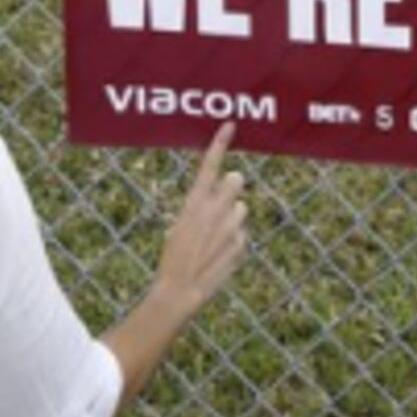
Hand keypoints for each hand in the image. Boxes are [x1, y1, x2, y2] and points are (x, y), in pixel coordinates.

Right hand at [153, 123, 247, 314]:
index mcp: (194, 203)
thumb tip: (227, 188)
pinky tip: (218, 255)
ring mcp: (231, 227)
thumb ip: (203, 205)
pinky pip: (242, 234)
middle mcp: (215, 211)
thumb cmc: (174, 257)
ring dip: (232, 218)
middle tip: (220, 203)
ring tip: (214, 239)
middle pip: (235, 180)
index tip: (230, 125)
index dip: (220, 144)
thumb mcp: (181, 225)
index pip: (210, 166)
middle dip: (231, 187)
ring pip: (242, 209)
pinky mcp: (241, 244)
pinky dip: (234, 242)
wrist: (179, 290)